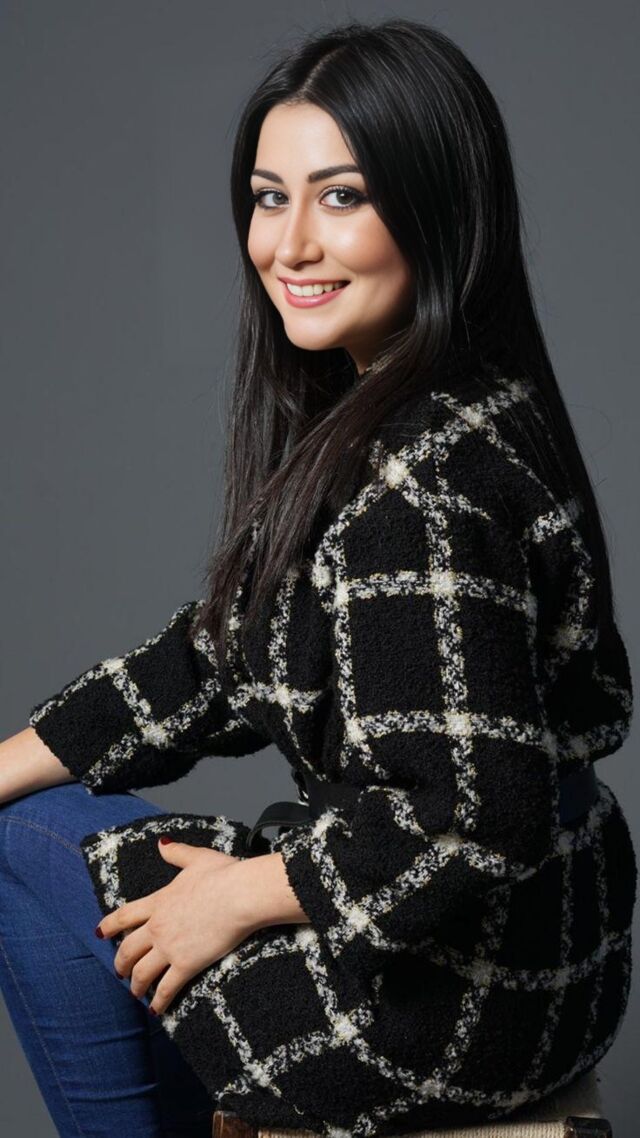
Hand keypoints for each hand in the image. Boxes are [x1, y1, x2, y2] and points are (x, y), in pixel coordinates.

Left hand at [95, 839, 254, 1014]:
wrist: (240, 895)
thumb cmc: (223, 875)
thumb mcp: (197, 858)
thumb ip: (177, 852)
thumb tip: (161, 843)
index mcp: (158, 901)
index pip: (125, 916)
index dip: (109, 925)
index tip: (99, 934)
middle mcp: (158, 926)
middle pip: (127, 949)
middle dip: (120, 963)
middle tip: (120, 972)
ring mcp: (170, 947)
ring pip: (142, 972)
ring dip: (136, 985)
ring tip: (135, 993)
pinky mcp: (186, 965)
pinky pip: (166, 988)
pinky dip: (158, 1002)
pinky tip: (155, 1011)